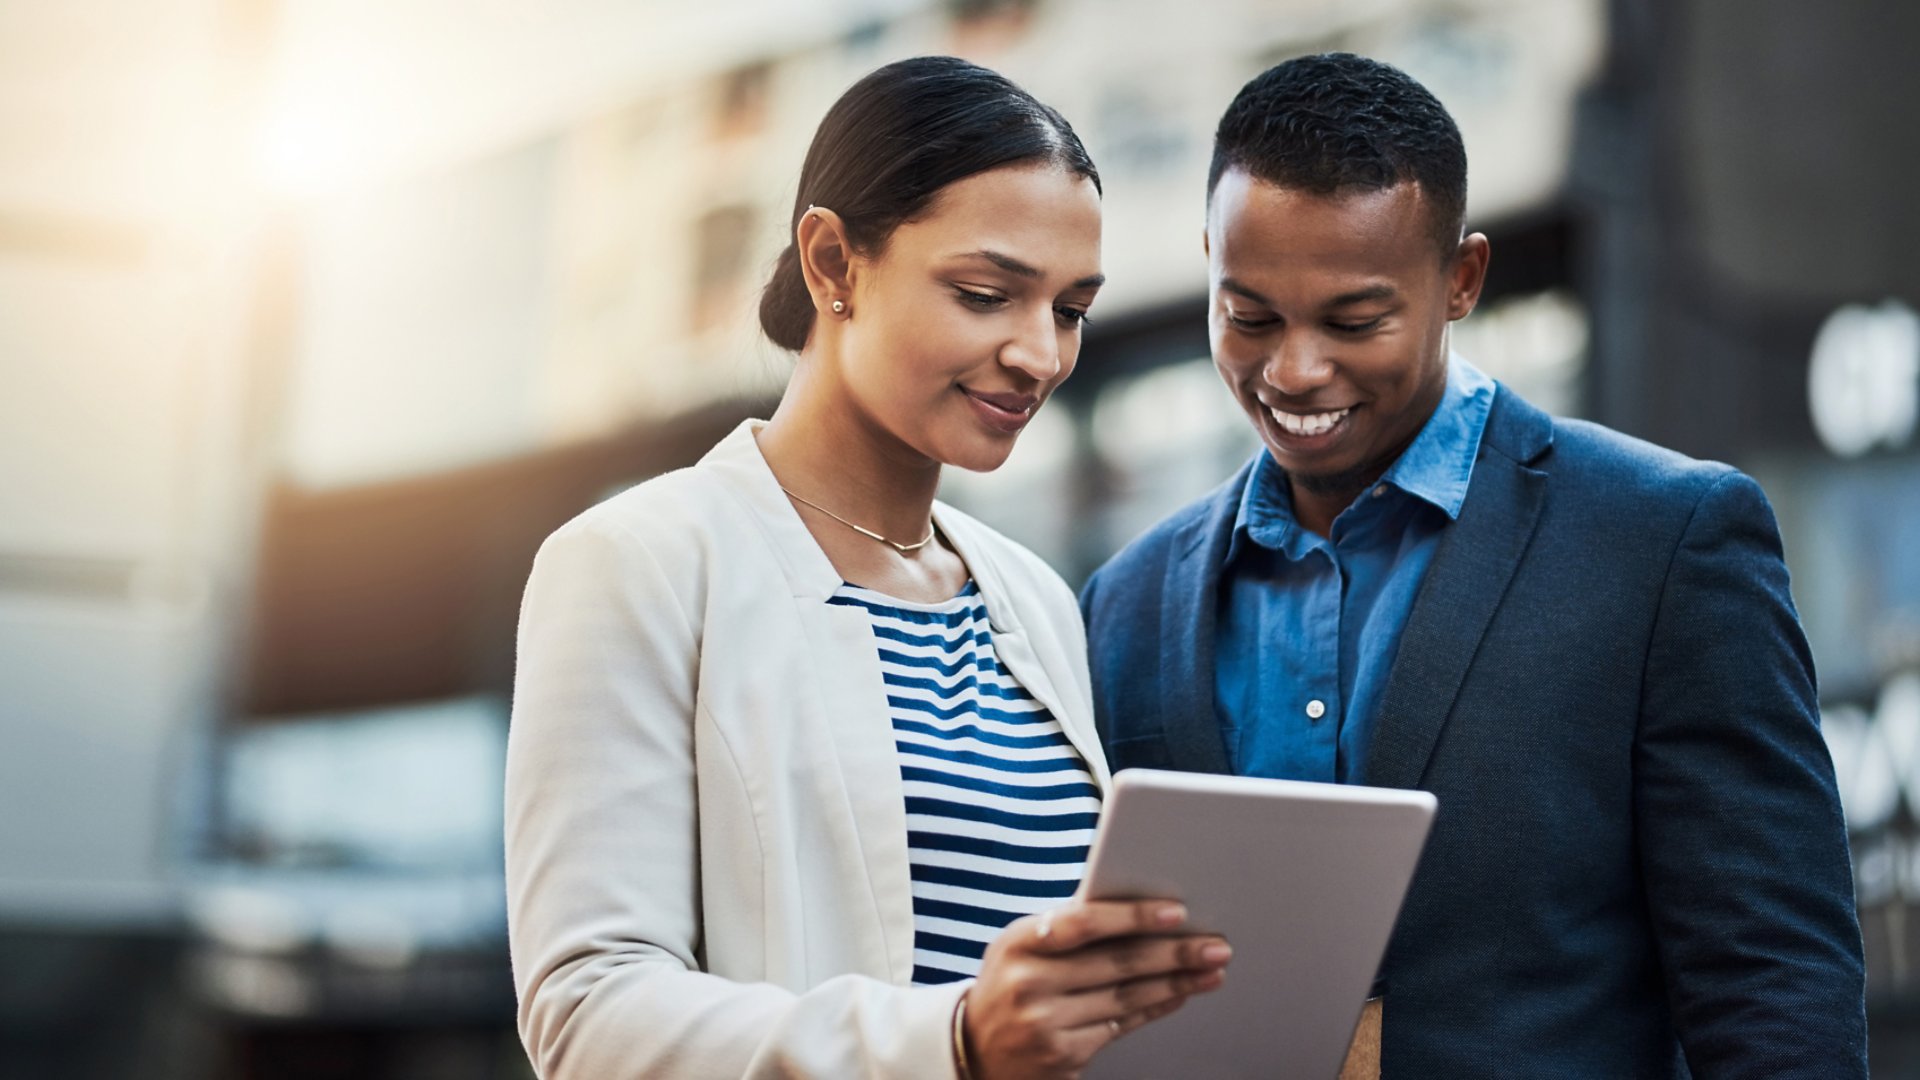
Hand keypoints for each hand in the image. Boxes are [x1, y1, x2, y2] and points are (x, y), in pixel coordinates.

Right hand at [962, 899, 1230, 1079]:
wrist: (972, 1049)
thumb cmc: (1010, 984)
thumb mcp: (1021, 947)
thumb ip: (1066, 928)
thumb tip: (1139, 910)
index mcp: (1019, 942)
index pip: (1083, 923)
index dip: (1132, 917)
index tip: (1176, 912)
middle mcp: (1030, 983)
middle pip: (1117, 963)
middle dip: (1174, 953)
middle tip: (1215, 945)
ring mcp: (1046, 1023)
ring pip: (1127, 997)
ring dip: (1175, 982)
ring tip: (1210, 969)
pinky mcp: (1063, 1055)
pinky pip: (1121, 1026)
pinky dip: (1154, 1007)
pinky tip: (1179, 995)